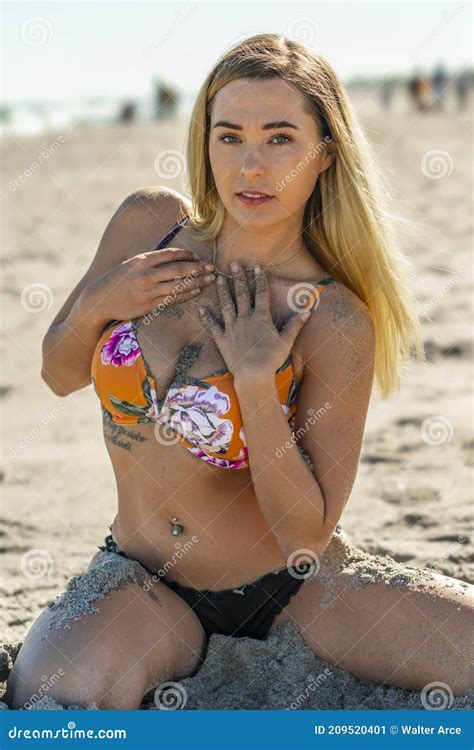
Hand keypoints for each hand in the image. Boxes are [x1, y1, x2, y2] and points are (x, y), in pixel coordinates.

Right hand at [90, 247, 215, 320]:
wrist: (100, 299)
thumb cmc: (118, 280)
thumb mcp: (131, 264)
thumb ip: (150, 261)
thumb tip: (174, 257)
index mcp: (141, 260)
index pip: (170, 254)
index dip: (187, 254)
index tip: (198, 256)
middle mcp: (145, 274)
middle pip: (178, 269)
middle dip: (197, 268)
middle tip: (211, 268)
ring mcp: (147, 291)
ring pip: (177, 285)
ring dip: (196, 282)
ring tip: (210, 280)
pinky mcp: (148, 306)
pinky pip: (172, 299)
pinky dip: (186, 294)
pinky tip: (196, 291)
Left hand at [198, 262, 311, 380]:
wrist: (253, 374)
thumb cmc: (272, 359)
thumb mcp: (287, 341)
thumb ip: (295, 324)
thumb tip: (308, 310)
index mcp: (261, 317)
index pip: (260, 293)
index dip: (259, 279)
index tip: (256, 267)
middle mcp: (245, 318)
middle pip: (241, 294)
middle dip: (237, 278)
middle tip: (233, 264)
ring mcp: (232, 328)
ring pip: (226, 305)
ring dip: (222, 291)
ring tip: (218, 278)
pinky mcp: (222, 340)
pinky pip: (212, 326)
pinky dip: (206, 317)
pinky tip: (200, 308)